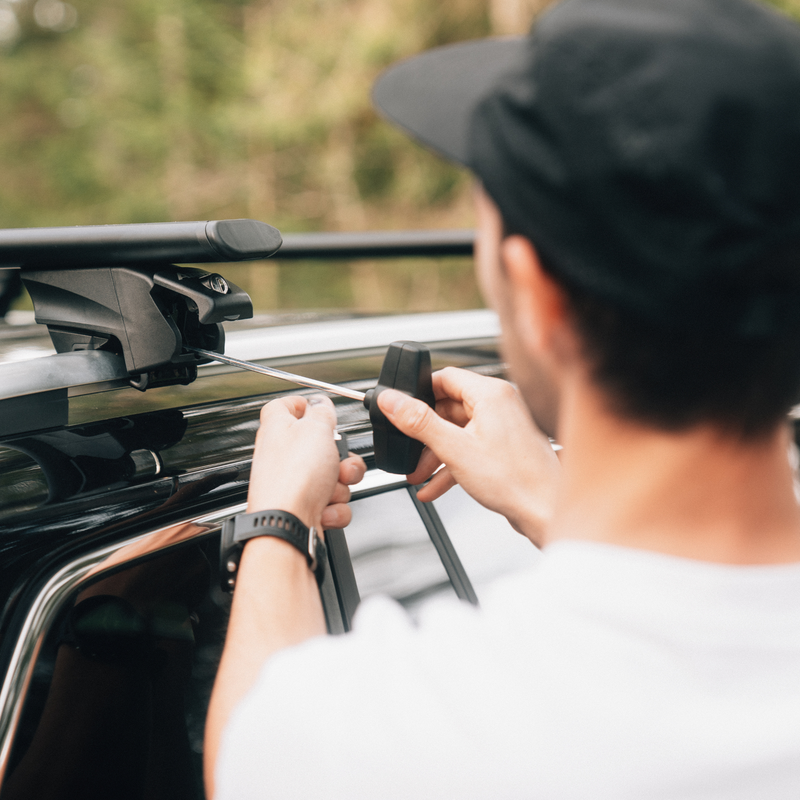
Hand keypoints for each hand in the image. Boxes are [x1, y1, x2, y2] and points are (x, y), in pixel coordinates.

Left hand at [247, 394, 365, 530]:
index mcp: (278, 429)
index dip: (303, 404)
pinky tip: (325, 508)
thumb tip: (321, 402)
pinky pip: (332, 502)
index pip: (284, 406)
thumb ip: (322, 411)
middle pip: (320, 446)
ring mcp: (293, 483)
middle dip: (341, 457)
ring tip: (331, 489)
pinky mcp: (303, 507)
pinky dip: (334, 507)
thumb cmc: (293, 478)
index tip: (319, 409)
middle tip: (339, 461)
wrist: (287, 525)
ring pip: (332, 476)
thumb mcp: (316, 429)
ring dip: (340, 485)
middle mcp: (283, 456)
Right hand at [377, 367, 559, 544]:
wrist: (545, 510)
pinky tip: (434, 487)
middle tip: (407, 449)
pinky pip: (470, 449)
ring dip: (434, 454)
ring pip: (458, 432)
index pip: (445, 377)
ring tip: (417, 475)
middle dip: (424, 433)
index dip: (419, 392)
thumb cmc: (515, 479)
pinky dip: (451, 466)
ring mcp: (503, 427)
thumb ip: (418, 422)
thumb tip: (391, 400)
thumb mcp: (454, 448)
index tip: (401, 407)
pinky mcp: (504, 448)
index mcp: (491, 394)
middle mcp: (500, 405)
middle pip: (449, 407)